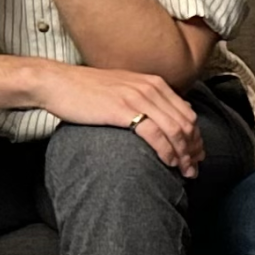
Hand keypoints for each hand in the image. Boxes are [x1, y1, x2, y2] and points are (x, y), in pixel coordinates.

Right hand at [35, 62, 203, 176]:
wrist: (58, 82)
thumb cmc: (86, 90)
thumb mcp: (123, 89)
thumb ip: (143, 101)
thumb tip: (158, 120)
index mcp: (154, 83)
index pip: (186, 112)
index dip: (195, 136)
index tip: (196, 155)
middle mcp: (151, 88)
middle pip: (186, 122)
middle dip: (194, 148)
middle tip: (194, 168)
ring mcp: (138, 98)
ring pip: (175, 129)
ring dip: (184, 154)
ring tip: (185, 171)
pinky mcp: (124, 110)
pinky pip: (155, 133)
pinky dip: (167, 150)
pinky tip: (169, 162)